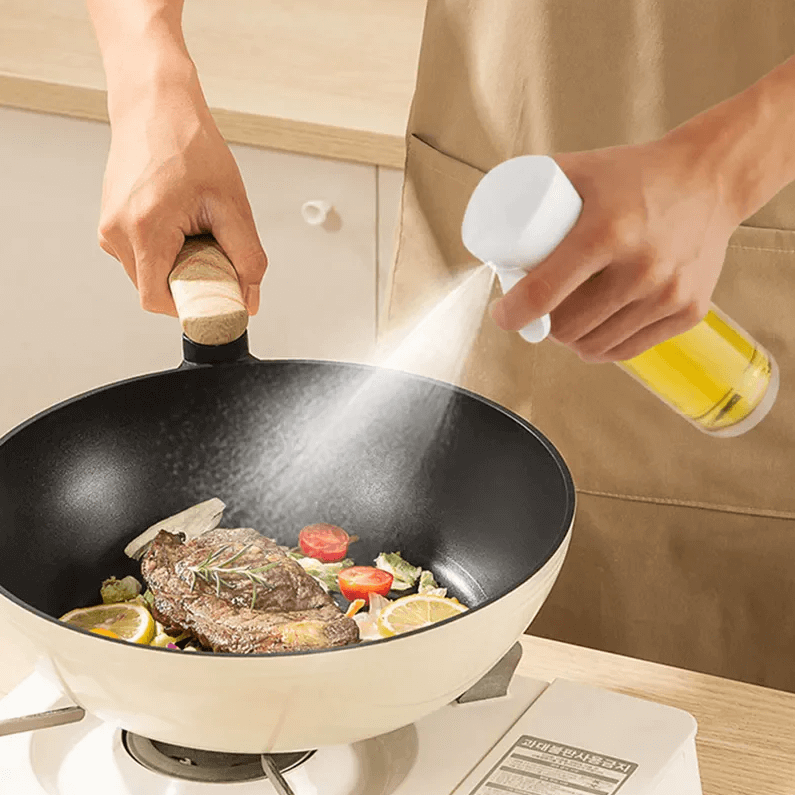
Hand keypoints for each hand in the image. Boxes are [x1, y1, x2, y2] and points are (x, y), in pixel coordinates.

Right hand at [98, 67, 266, 315]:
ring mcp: (109, 228)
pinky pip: (142, 257)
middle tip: (214, 254)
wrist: (156, 106)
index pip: (158, 301)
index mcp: (144, 229)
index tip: (214, 297)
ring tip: (196, 230)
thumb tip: (249, 301)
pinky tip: (181, 224)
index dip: (190, 307)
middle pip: (155, 289)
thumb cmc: (190, 145)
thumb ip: (247, 259)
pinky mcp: (111, 223)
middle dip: (188, 283)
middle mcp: (116, 232)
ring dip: (178, 266)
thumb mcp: (232, 205)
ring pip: (149, 275)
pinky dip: (166, 252)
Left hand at [490, 135, 739, 361]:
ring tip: (562, 322)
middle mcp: (640, 268)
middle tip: (536, 312)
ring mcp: (667, 294)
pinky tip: (591, 337)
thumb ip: (533, 181)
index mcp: (606, 232)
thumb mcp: (583, 168)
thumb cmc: (637, 174)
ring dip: (569, 341)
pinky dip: (602, 348)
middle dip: (541, 326)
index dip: (511, 314)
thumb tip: (491, 211)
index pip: (542, 294)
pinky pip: (629, 350)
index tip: (502, 314)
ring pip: (594, 345)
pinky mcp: (689, 311)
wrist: (712, 178)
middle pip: (565, 328)